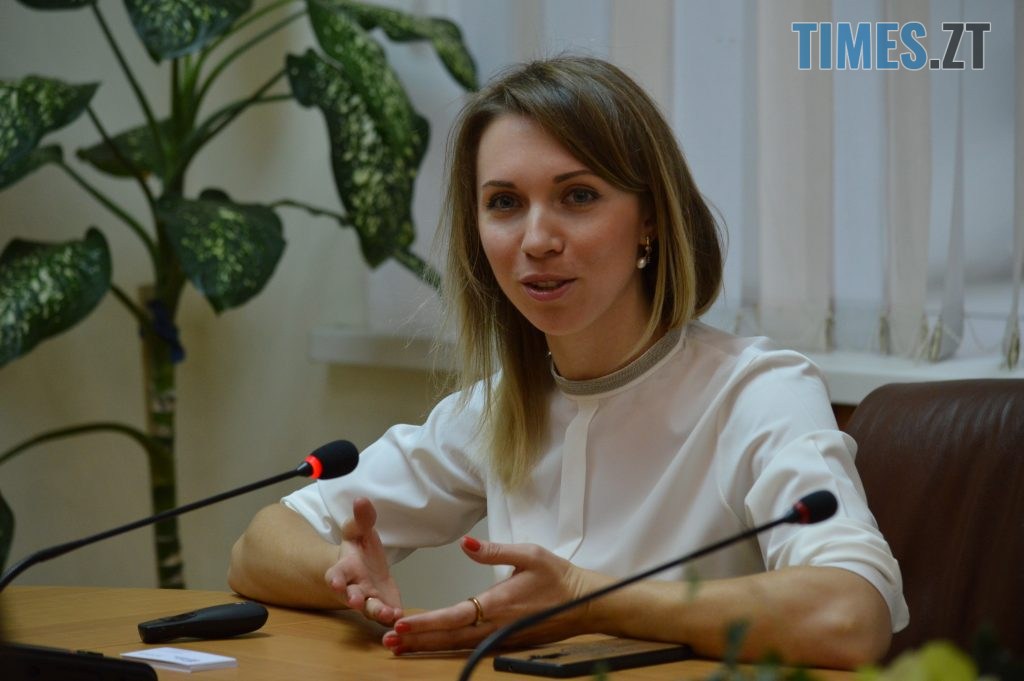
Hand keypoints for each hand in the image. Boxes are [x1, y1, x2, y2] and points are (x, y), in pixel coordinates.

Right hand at [324, 497, 402, 624]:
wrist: (365, 569)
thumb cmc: (359, 550)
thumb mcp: (361, 531)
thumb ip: (362, 519)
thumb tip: (361, 499)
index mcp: (345, 569)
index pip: (335, 575)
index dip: (335, 580)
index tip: (335, 582)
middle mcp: (353, 587)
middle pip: (350, 596)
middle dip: (353, 599)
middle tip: (356, 602)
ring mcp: (368, 599)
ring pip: (369, 609)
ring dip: (376, 612)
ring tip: (386, 613)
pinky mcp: (383, 606)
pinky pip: (386, 615)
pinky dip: (391, 617)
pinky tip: (400, 616)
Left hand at [381, 537, 600, 653]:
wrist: (584, 603)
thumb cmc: (558, 576)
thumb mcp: (529, 553)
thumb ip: (495, 550)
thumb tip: (465, 543)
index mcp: (499, 603)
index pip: (456, 615)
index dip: (427, 622)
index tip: (402, 623)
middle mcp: (496, 626)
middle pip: (449, 638)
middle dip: (417, 640)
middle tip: (387, 642)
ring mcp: (500, 637)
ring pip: (457, 645)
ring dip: (427, 646)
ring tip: (399, 647)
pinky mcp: (504, 641)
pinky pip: (469, 646)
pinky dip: (446, 646)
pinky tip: (430, 645)